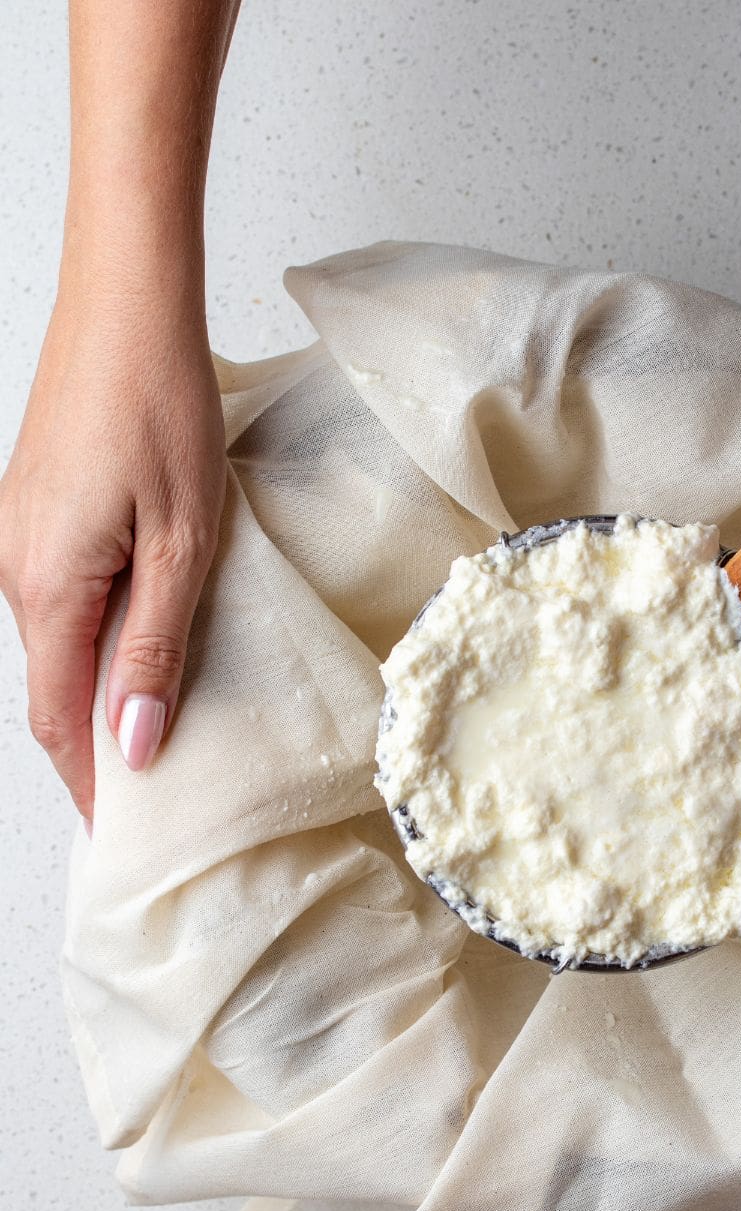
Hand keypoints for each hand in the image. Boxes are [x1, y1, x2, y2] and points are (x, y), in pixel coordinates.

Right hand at [0, 282, 225, 823]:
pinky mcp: (40, 512)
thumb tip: (132, 740)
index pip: (57, 717)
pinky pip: (64, 599)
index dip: (89, 782)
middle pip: (52, 686)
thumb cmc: (159, 407)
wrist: (128, 306)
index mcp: (46, 587)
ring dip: (101, 689)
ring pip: (58, 644)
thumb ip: (154, 646)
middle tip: (153, 792)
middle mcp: (16, 570)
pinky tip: (144, 645)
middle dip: (96, 744)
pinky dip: (99, 637)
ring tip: (158, 728)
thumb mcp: (182, 543)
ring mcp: (21, 537)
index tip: (122, 830)